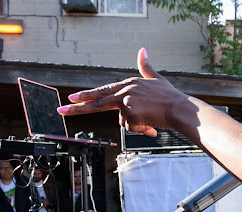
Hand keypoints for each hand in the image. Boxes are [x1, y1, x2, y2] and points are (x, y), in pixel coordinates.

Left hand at [57, 48, 188, 136]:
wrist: (180, 109)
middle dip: (76, 107)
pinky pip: (131, 127)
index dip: (86, 95)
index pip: (102, 90)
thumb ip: (146, 67)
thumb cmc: (170, 97)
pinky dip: (141, 129)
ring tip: (152, 120)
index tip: (72, 97)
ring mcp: (126, 102)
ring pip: (122, 120)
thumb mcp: (156, 79)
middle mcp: (124, 91)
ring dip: (136, 124)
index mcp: (128, 83)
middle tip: (61, 110)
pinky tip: (151, 125)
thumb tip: (142, 50)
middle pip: (96, 102)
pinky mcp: (130, 114)